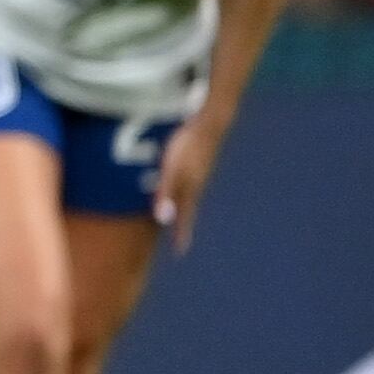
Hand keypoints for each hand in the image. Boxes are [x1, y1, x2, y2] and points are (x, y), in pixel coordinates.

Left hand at [153, 118, 224, 254]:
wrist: (210, 121)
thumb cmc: (186, 145)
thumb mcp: (171, 170)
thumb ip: (166, 193)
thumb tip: (162, 219)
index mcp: (190, 189)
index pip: (185, 217)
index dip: (182, 233)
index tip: (180, 252)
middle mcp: (197, 183)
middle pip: (189, 207)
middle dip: (184, 222)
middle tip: (181, 237)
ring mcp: (200, 171)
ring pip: (191, 194)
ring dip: (185, 206)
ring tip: (180, 214)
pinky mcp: (199, 159)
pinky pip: (191, 180)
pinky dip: (186, 189)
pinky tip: (184, 183)